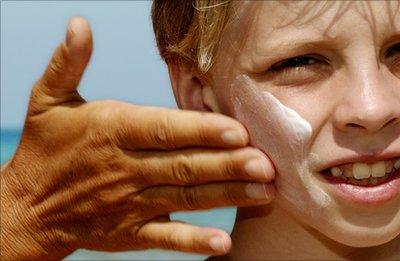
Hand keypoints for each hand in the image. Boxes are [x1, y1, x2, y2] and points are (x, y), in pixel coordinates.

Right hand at [0, 17, 274, 259]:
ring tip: (264, 191)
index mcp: (111, 131)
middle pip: (183, 166)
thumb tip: (79, 24)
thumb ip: (68, 63)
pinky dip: (193, 241)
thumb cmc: (44, 148)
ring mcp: (128, 204)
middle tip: (267, 163)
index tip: (238, 130)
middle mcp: (124, 169)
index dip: (200, 131)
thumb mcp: (47, 100)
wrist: (25, 209)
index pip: (162, 130)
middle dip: (227, 165)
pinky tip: (224, 243)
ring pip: (184, 199)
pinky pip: (164, 239)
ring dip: (226, 196)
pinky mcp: (129, 233)